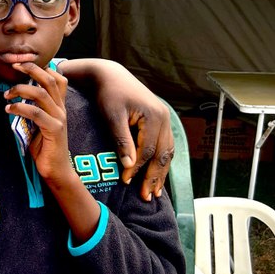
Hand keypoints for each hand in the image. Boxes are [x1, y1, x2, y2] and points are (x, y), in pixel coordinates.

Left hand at [3, 63, 73, 183]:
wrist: (57, 170)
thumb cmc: (45, 147)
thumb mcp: (38, 123)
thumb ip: (33, 109)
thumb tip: (16, 95)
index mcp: (59, 105)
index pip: (57, 77)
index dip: (41, 67)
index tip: (22, 63)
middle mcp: (61, 108)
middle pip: (49, 79)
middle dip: (31, 69)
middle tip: (14, 67)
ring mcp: (59, 119)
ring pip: (41, 93)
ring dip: (20, 90)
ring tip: (6, 95)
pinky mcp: (54, 130)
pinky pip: (36, 113)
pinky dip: (20, 108)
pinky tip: (9, 110)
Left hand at [83, 62, 172, 199]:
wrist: (110, 76)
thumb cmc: (108, 95)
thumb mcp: (112, 116)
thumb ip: (122, 141)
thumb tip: (130, 166)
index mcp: (154, 117)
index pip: (147, 150)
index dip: (137, 169)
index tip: (125, 182)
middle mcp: (164, 118)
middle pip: (162, 154)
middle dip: (154, 177)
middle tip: (146, 197)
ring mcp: (165, 119)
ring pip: (167, 152)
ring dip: (161, 172)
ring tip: (154, 192)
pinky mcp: (160, 120)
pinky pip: (165, 145)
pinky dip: (161, 161)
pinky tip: (157, 174)